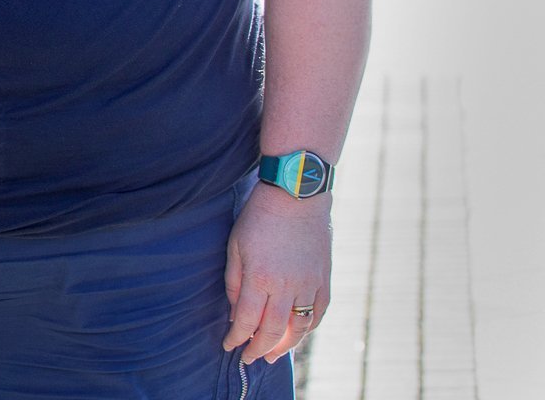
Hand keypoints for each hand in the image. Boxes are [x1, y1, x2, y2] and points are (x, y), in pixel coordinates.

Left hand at [223, 184, 331, 364]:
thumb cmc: (259, 218)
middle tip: (249, 359)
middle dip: (259, 349)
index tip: (229, 346)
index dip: (237, 338)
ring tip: (272, 354)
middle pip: (273, 331)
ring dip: (285, 345)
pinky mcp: (325, 280)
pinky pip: (319, 313)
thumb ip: (235, 283)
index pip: (247, 321)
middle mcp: (286, 286)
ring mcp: (309, 285)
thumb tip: (236, 314)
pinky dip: (308, 328)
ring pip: (299, 327)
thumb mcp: (235, 246)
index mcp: (260, 278)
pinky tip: (297, 333)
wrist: (297, 196)